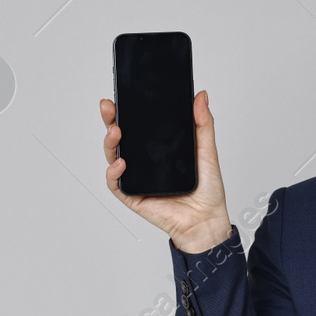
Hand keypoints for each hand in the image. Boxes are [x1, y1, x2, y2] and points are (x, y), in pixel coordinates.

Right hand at [100, 90, 231, 252]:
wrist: (206, 220)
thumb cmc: (207, 190)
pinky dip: (114, 172)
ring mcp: (136, 178)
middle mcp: (143, 161)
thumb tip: (200, 96)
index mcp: (157, 148)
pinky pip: (116, 183)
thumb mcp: (206, 150)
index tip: (121, 95)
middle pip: (120, 137)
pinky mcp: (132, 196)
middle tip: (109, 107)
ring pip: (113, 157)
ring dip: (110, 143)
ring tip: (116, 132)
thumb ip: (202, 123)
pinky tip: (121, 163)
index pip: (137, 125)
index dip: (126, 110)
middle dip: (110, 120)